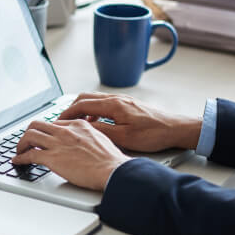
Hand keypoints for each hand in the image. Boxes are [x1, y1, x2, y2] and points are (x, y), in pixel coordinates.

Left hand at [12, 119, 130, 190]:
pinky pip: (30, 155)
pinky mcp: (52, 158)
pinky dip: (20, 158)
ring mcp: (57, 144)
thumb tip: (82, 143)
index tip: (42, 137)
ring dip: (21, 144)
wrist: (112, 170)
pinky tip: (18, 161)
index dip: (45, 131)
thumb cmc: (110, 160)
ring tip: (19, 151)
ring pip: (29, 136)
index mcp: (78, 125)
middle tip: (27, 141)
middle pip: (37, 125)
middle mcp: (65, 131)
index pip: (54, 123)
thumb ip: (87, 137)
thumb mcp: (100, 139)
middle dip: (29, 133)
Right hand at [58, 92, 201, 151]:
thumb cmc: (154, 133)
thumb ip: (102, 130)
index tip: (58, 121)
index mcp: (113, 105)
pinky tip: (97, 123)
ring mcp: (123, 100)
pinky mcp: (128, 104)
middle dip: (71, 108)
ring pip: (94, 99)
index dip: (66, 113)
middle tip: (63, 120)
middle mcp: (117, 99)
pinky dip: (94, 110)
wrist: (177, 128)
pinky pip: (104, 103)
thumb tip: (84, 127)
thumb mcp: (124, 137)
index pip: (81, 104)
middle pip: (85, 97)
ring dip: (83, 109)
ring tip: (77, 123)